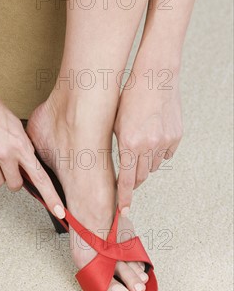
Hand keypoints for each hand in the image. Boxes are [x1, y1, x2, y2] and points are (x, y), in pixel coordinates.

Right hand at [0, 84, 65, 218]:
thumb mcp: (13, 125)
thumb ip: (20, 145)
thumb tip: (25, 162)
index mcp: (20, 145)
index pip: (40, 177)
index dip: (51, 197)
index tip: (59, 211)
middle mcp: (5, 155)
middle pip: (15, 185)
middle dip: (13, 179)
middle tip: (7, 166)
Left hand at [115, 65, 182, 213]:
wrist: (155, 79)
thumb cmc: (128, 99)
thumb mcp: (114, 125)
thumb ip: (117, 148)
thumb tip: (119, 170)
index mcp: (129, 144)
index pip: (125, 180)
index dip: (123, 198)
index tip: (122, 211)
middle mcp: (148, 146)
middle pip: (140, 177)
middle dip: (131, 180)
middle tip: (125, 179)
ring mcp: (164, 142)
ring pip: (153, 167)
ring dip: (144, 165)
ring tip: (137, 150)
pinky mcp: (176, 137)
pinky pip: (165, 155)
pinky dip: (157, 154)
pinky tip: (150, 141)